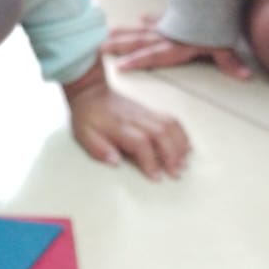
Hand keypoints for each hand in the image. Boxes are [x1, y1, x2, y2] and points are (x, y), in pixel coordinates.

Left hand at [63, 63, 189, 178]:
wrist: (91, 92)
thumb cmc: (87, 116)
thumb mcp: (84, 134)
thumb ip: (99, 149)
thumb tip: (115, 162)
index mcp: (119, 126)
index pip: (140, 143)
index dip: (150, 161)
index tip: (156, 177)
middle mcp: (136, 119)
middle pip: (161, 134)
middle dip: (172, 155)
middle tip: (176, 173)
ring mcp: (145, 113)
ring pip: (170, 126)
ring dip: (180, 145)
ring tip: (184, 162)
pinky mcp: (150, 112)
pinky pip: (171, 120)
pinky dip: (181, 134)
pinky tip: (185, 147)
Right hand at [103, 14, 251, 79]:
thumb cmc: (216, 23)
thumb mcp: (224, 44)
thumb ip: (230, 62)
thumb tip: (245, 76)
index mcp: (175, 45)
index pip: (152, 55)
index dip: (136, 61)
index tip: (119, 66)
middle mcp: (166, 35)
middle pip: (138, 41)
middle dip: (119, 45)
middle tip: (98, 47)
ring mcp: (167, 24)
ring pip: (140, 29)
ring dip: (123, 33)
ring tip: (105, 34)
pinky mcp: (173, 16)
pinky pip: (156, 18)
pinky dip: (148, 19)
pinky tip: (140, 16)